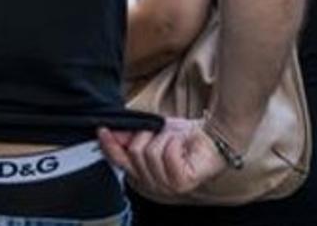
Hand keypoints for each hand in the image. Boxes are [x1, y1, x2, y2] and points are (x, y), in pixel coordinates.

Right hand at [98, 116, 226, 197]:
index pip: (119, 162)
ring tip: (174, 139)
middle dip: (146, 135)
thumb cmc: (185, 136)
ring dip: (163, 138)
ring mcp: (168, 186)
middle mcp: (155, 184)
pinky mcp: (182, 182)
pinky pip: (167, 155)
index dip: (109, 145)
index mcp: (145, 173)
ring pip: (150, 153)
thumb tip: (110, 132)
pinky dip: (175, 143)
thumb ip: (129, 135)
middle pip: (134, 153)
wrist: (213, 136)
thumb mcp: (151, 132)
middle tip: (159, 131)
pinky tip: (183, 145)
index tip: (103, 129)